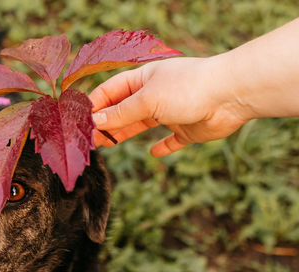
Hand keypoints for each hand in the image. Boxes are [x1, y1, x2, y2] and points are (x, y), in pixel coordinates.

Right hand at [89, 56, 248, 156]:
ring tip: (106, 146)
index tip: (79, 122)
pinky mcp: (187, 129)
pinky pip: (171, 140)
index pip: (110, 91)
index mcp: (144, 79)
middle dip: (106, 124)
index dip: (95, 106)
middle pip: (123, 110)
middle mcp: (155, 94)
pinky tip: (155, 153)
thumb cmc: (188, 88)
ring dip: (124, 135)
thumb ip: (121, 113)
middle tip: (88, 140)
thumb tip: (96, 123)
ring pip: (141, 125)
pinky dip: (163, 147)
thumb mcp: (147, 100)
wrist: (231, 95)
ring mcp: (171, 111)